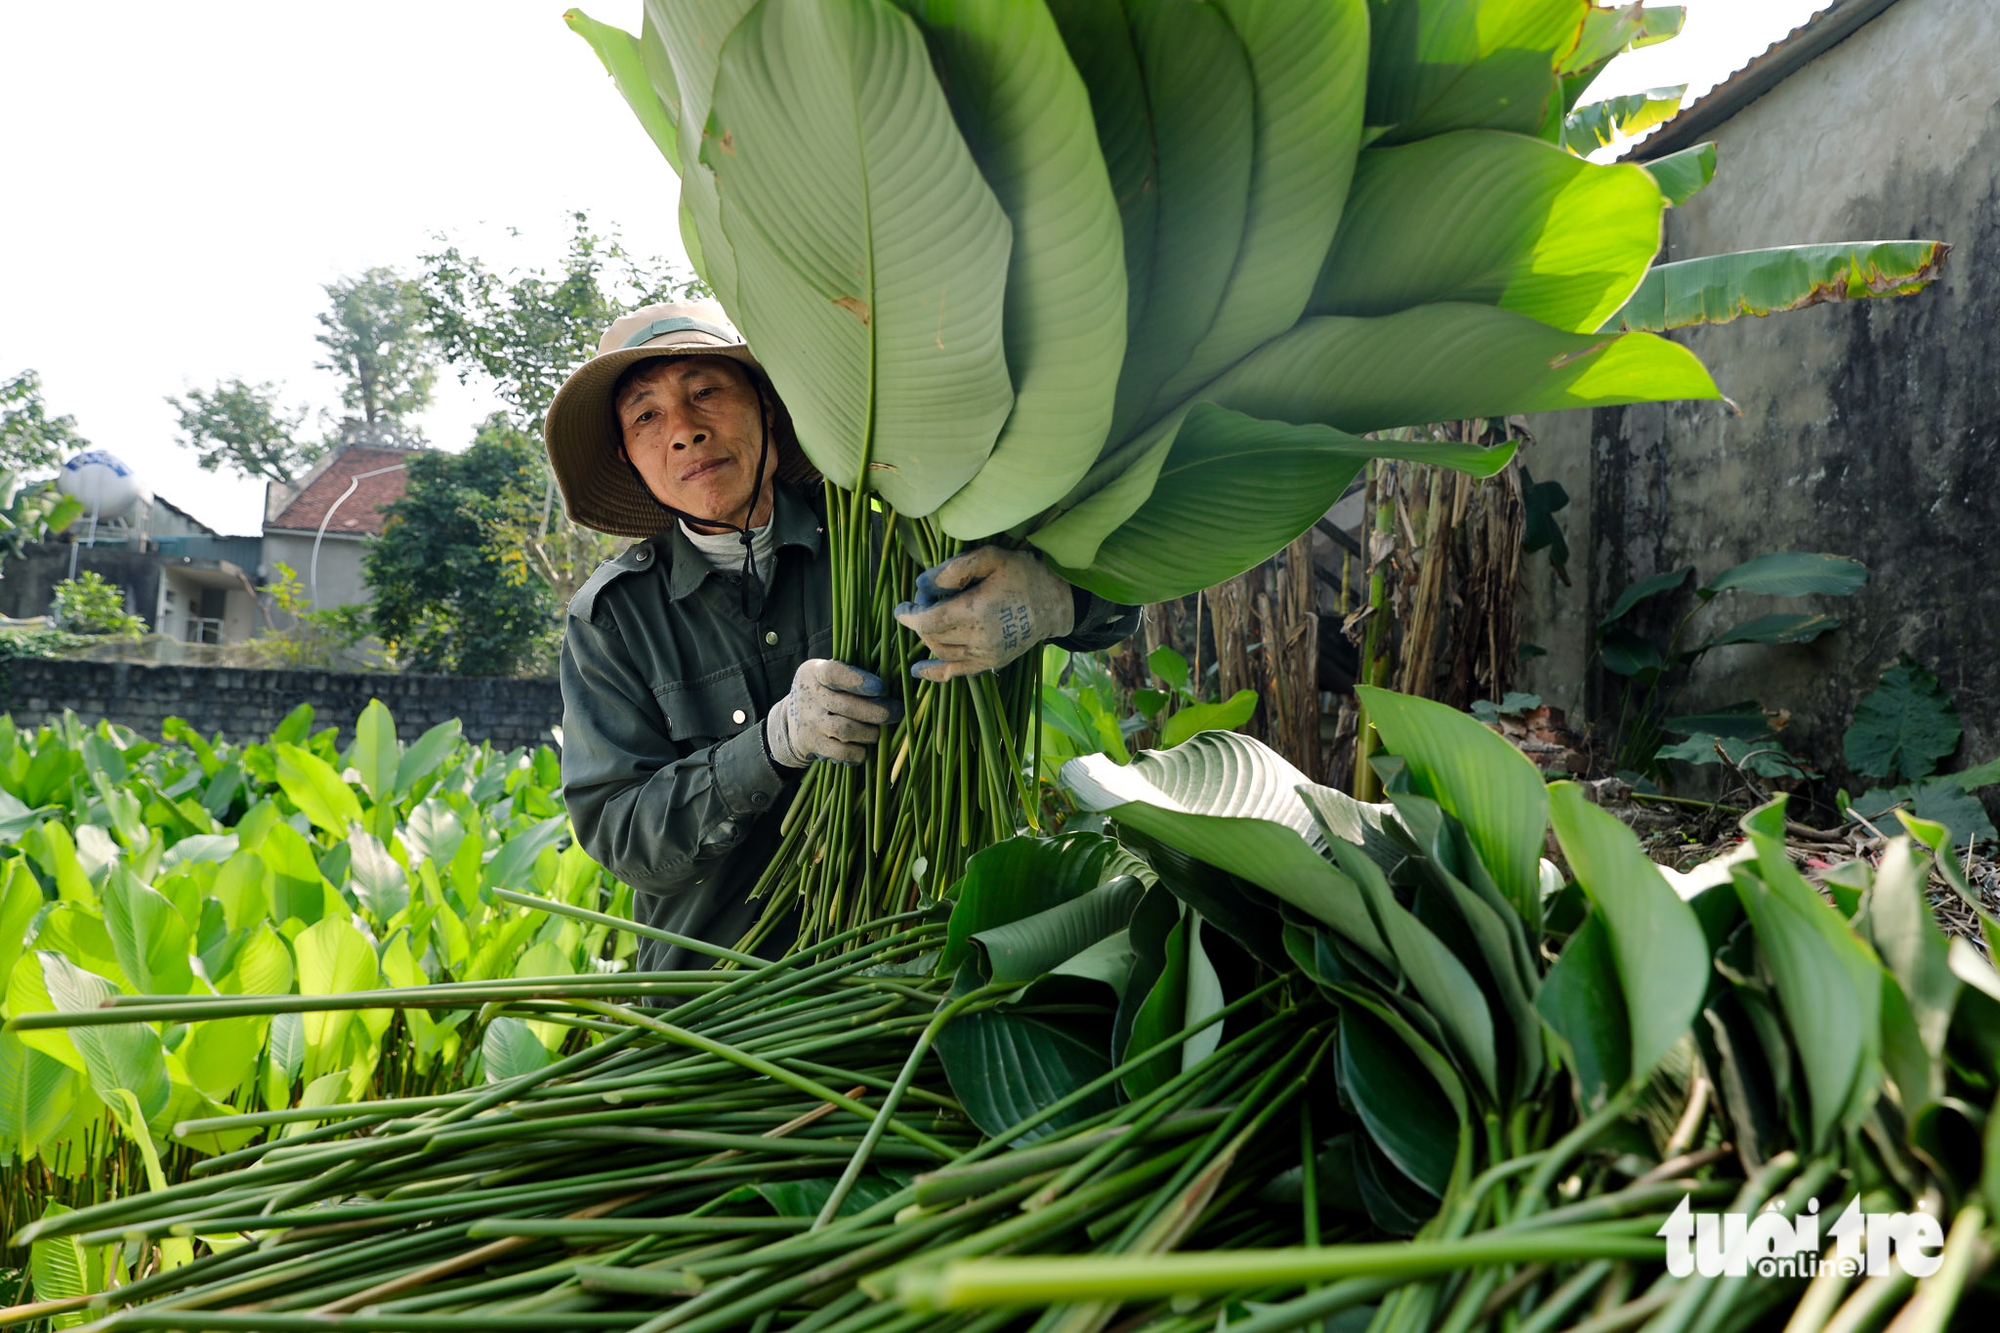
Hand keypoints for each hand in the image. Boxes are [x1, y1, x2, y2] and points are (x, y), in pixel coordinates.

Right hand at [765, 659, 901, 767]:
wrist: (790, 719)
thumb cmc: (824, 692)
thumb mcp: (827, 676)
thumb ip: (853, 675)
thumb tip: (896, 680)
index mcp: (814, 672)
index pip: (833, 673)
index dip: (858, 681)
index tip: (881, 687)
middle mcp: (808, 696)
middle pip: (846, 706)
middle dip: (877, 711)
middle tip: (896, 712)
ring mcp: (808, 721)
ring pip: (845, 730)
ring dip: (869, 733)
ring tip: (877, 732)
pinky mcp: (810, 743)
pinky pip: (840, 752)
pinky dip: (858, 753)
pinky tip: (864, 749)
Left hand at [893, 546, 1073, 681]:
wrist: (1056, 603)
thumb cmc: (1025, 575)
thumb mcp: (992, 558)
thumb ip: (955, 568)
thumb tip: (923, 584)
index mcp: (976, 611)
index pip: (928, 621)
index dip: (910, 615)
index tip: (904, 606)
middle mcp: (979, 638)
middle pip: (932, 636)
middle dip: (921, 620)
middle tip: (926, 602)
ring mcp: (986, 654)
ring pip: (941, 652)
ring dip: (929, 638)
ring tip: (932, 619)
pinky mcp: (991, 663)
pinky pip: (957, 672)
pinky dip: (935, 672)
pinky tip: (919, 669)